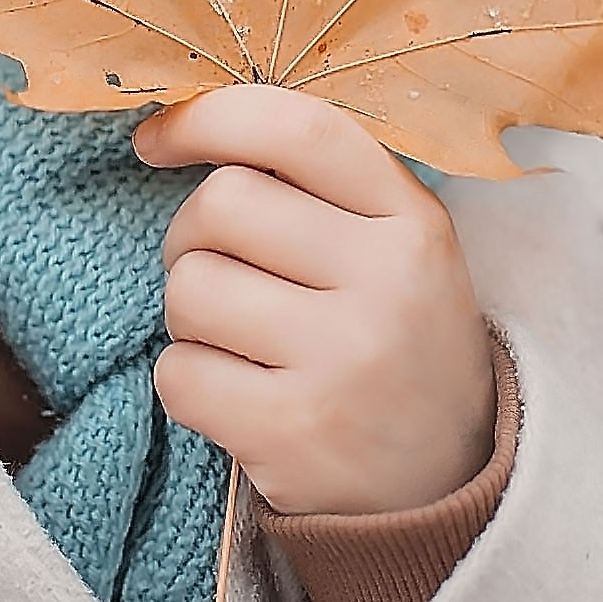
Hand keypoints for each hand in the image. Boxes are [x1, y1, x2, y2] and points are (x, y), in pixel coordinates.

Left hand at [134, 87, 496, 516]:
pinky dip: (187, 382)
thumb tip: (184, 122)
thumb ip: (318, 184)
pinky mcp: (291, 433)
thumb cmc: (396, 341)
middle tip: (218, 269)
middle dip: (191, 236)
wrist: (445, 484)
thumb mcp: (398, 246)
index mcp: (413, 221)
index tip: (157, 138)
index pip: (297, 131)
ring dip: (189, 313)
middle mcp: (386, 284)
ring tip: (237, 340)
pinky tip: (236, 394)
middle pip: (222, 205)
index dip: (209, 117)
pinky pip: (178, 374)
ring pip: (189, 290)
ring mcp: (341, 362)